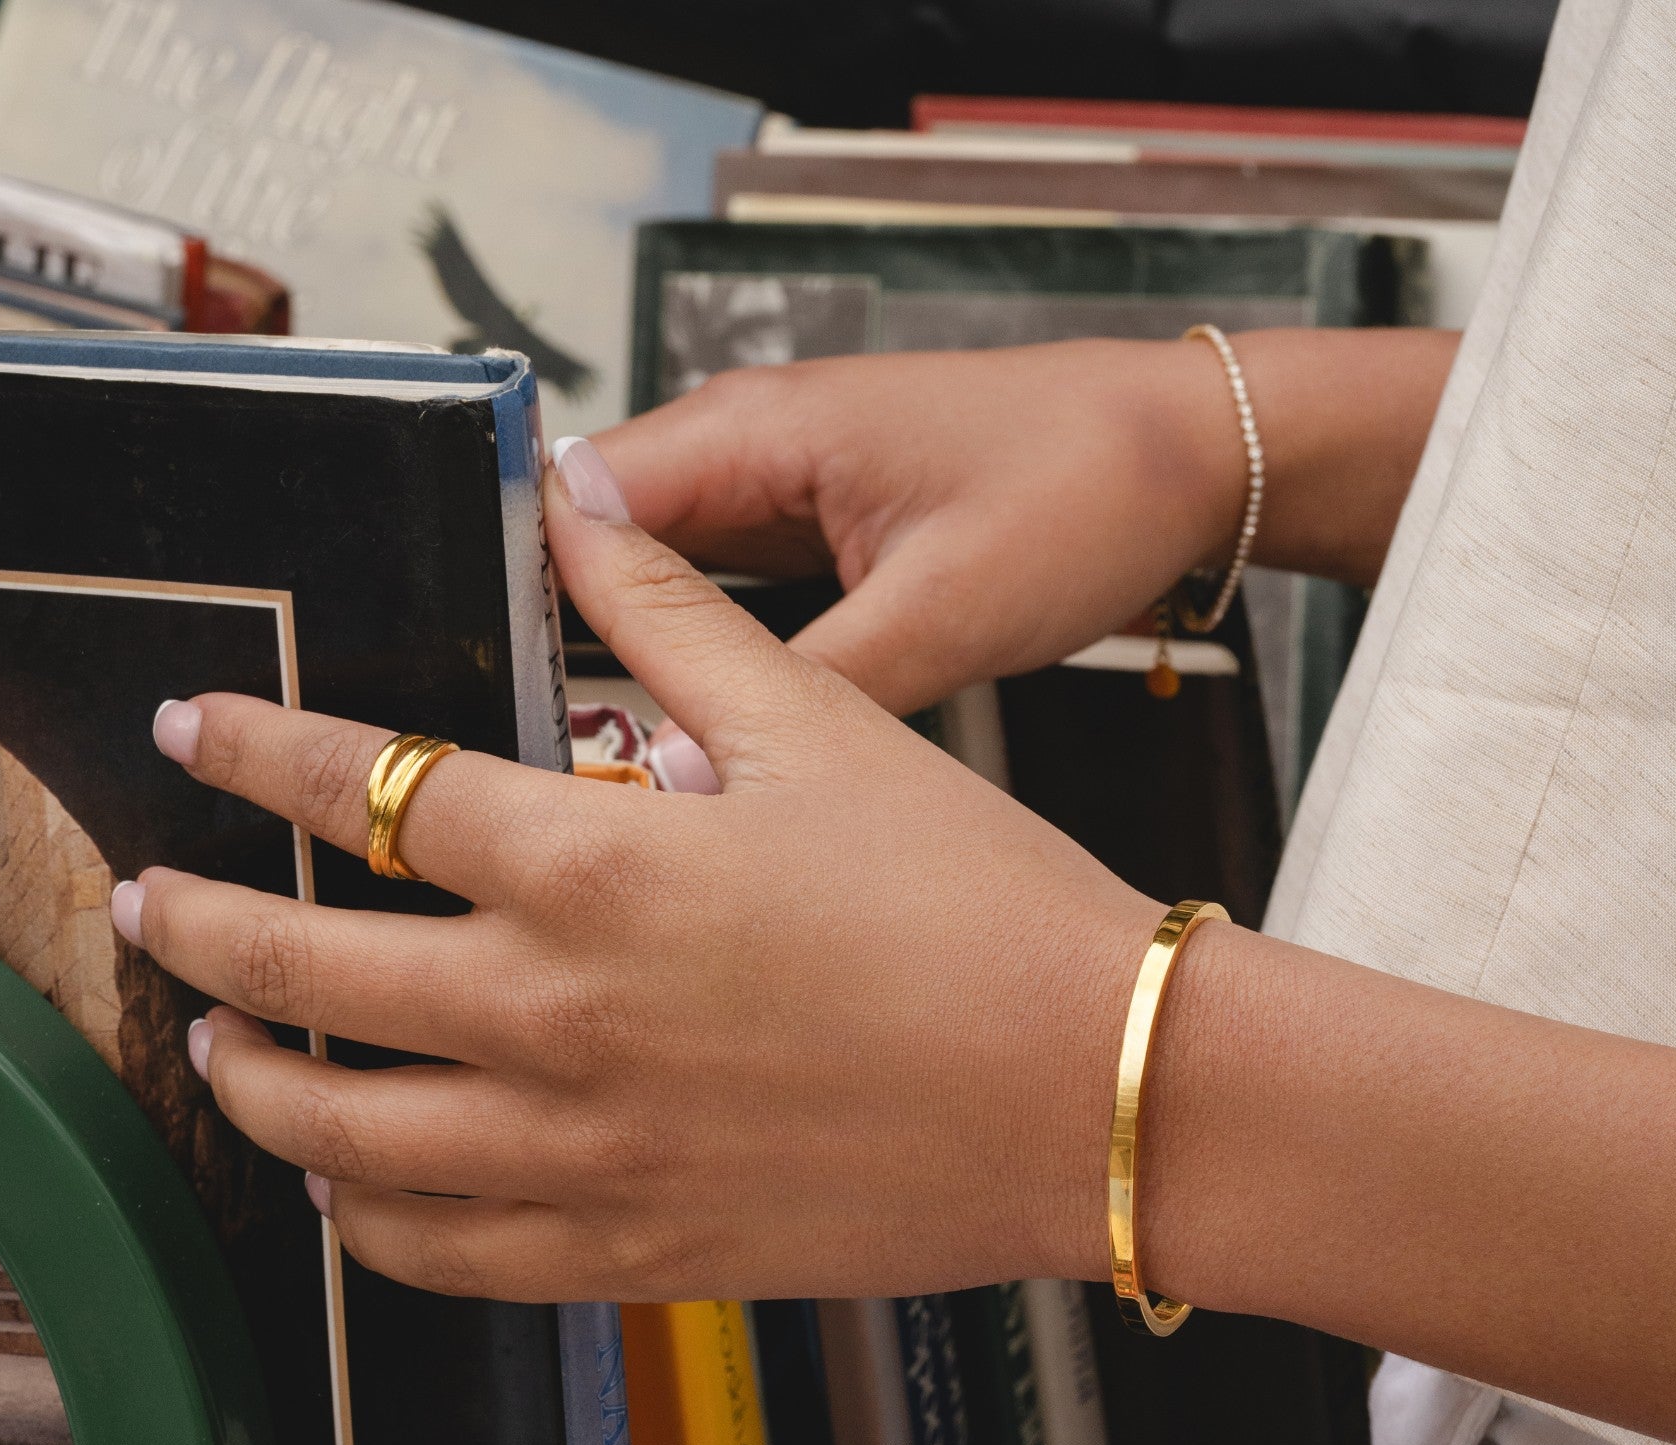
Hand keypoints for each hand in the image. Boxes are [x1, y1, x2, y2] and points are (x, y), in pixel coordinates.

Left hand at [112, 444, 1158, 1302]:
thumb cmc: (978, 905)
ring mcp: (587, 1150)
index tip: (195, 730)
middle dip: (197, 923)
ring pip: (345, 1137)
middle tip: (146, 896)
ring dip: (253, 1085)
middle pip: (307, 970)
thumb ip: (670, 611)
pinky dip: (367, 1224)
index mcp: (597, 867)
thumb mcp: (824, 726)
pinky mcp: (635, 1248)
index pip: (365, 789)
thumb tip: (575, 500)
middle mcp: (560, 1016)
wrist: (1096, 1089)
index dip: (256, 746)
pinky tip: (345, 1193)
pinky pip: (446, 1257)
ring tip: (216, 1047)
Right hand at [597, 329, 1457, 714]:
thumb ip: (807, 696)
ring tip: (598, 761)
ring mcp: (784, 492)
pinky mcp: (822, 536)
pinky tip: (693, 734)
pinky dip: (699, 659)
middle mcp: (750, 449)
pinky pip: (723, 599)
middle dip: (558, 643)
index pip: (571, 499)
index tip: (484, 696)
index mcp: (755, 432)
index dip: (511, 594)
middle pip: (596, 547)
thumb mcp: (940, 613)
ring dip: (629, 655)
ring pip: (656, 581)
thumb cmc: (1085, 489)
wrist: (1191, 460)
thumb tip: (694, 781)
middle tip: (538, 762)